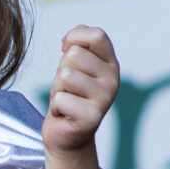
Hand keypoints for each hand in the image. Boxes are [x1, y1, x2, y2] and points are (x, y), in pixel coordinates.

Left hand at [42, 27, 118, 154]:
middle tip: (67, 87)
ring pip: (66, 75)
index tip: (66, 50)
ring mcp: (105, 99)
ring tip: (67, 98)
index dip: (75, 38)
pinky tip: (66, 113)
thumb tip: (69, 41)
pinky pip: (61, 99)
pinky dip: (56, 106)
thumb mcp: (73, 63)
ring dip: (58, 88)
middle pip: (75, 55)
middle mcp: (113, 79)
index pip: (97, 35)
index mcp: (111, 63)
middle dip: (61, 70)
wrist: (67, 132)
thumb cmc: (69, 93)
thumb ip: (76, 43)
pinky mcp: (92, 118)